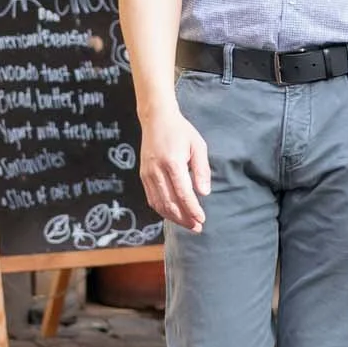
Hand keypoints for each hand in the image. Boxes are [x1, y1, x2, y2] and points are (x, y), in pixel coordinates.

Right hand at [139, 106, 210, 231]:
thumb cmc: (181, 131)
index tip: (201, 219)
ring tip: (187, 224)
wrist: (156, 119)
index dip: (192, 209)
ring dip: (173, 217)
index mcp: (172, 163)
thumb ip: (202, 170)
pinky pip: (151, 198)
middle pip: (170, 203)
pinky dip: (162, 210)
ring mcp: (147, 174)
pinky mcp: (143, 176)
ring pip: (159, 204)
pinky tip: (173, 214)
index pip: (183, 194)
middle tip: (197, 227)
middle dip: (184, 218)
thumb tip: (204, 193)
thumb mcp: (198, 146)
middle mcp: (157, 171)